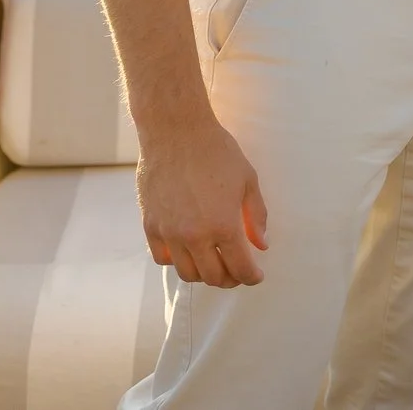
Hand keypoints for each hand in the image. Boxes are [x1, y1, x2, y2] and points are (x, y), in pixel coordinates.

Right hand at [137, 114, 269, 286]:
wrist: (176, 132)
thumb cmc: (216, 152)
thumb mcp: (248, 180)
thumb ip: (256, 216)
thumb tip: (261, 244)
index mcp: (223, 225)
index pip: (240, 268)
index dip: (251, 277)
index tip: (256, 275)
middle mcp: (195, 236)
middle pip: (213, 277)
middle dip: (230, 279)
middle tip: (237, 271)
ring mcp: (170, 233)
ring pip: (187, 273)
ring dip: (204, 273)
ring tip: (213, 262)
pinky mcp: (151, 226)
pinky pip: (163, 258)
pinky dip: (177, 261)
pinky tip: (187, 250)